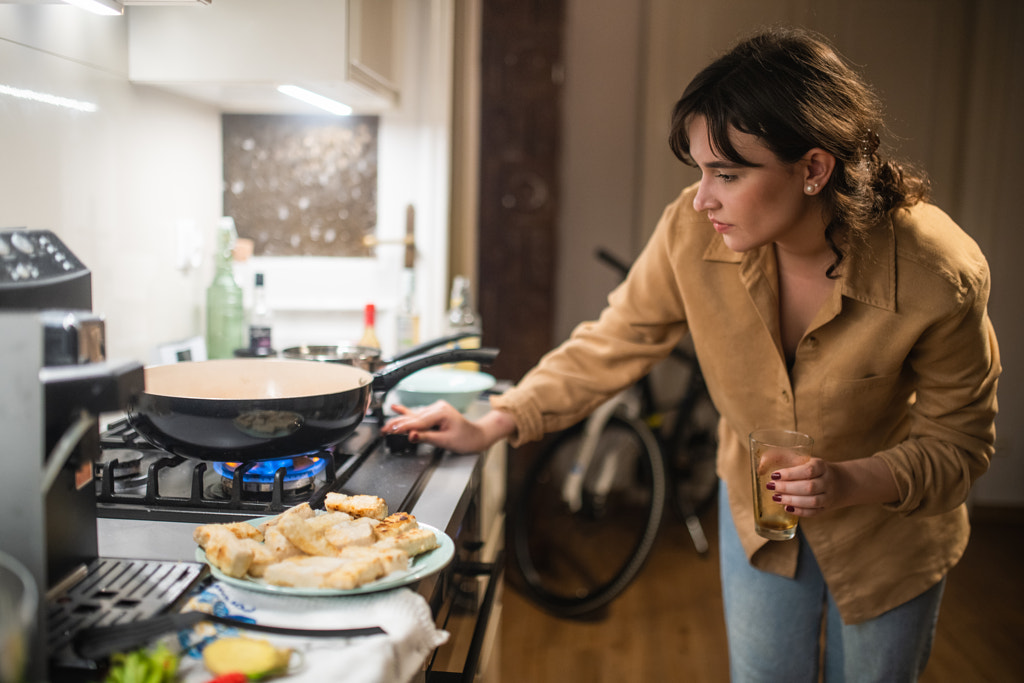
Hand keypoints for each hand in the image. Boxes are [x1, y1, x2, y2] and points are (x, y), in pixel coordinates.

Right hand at [383, 402, 514, 453]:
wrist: (476, 436)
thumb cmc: (465, 439)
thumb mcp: (445, 441)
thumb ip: (426, 437)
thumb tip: (411, 436)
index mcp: (441, 412)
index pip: (418, 422)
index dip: (403, 427)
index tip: (390, 431)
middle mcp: (437, 407)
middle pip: (414, 418)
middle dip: (397, 424)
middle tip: (383, 430)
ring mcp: (435, 409)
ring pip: (414, 417)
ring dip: (400, 422)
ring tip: (385, 427)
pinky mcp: (434, 412)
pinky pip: (418, 414)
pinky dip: (407, 413)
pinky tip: (395, 407)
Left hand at [764, 456, 835, 516]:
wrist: (839, 482)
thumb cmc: (811, 468)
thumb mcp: (801, 458)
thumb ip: (780, 457)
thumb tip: (760, 467)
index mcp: (821, 466)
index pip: (808, 470)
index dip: (790, 474)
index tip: (774, 475)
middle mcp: (827, 481)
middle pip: (809, 487)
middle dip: (788, 488)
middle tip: (771, 487)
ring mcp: (828, 496)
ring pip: (812, 502)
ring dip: (792, 501)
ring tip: (776, 498)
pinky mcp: (825, 508)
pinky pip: (814, 512)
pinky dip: (800, 512)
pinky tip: (787, 508)